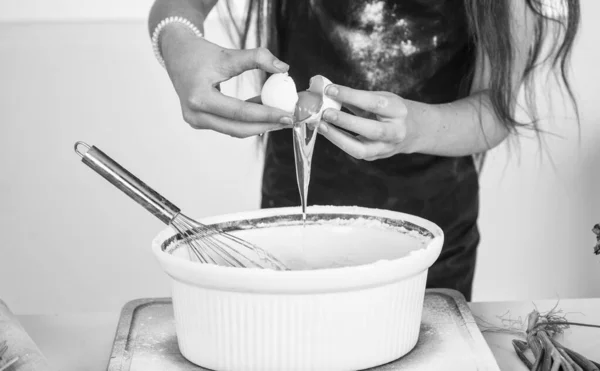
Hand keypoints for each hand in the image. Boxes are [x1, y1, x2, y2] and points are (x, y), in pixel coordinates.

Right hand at [161, 25, 294, 137]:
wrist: (176, 54)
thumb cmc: (200, 53)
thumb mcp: (229, 53)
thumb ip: (258, 58)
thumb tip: (284, 69)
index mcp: (199, 97)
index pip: (239, 112)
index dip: (266, 114)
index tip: (287, 114)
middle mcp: (195, 114)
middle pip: (238, 129)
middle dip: (266, 126)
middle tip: (288, 121)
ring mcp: (195, 121)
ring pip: (234, 130)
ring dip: (258, 124)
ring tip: (280, 116)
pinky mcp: (200, 121)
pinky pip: (228, 125)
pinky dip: (247, 120)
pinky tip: (264, 110)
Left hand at [319, 85, 419, 159]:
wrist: (413, 131)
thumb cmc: (391, 110)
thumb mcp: (381, 98)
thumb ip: (358, 98)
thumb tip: (328, 92)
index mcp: (398, 111)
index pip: (373, 102)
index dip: (351, 96)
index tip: (330, 89)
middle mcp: (396, 132)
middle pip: (372, 130)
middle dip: (347, 121)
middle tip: (325, 112)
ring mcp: (386, 148)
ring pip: (362, 149)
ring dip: (339, 138)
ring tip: (322, 126)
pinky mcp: (376, 157)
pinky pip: (355, 152)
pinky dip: (339, 142)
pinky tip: (327, 132)